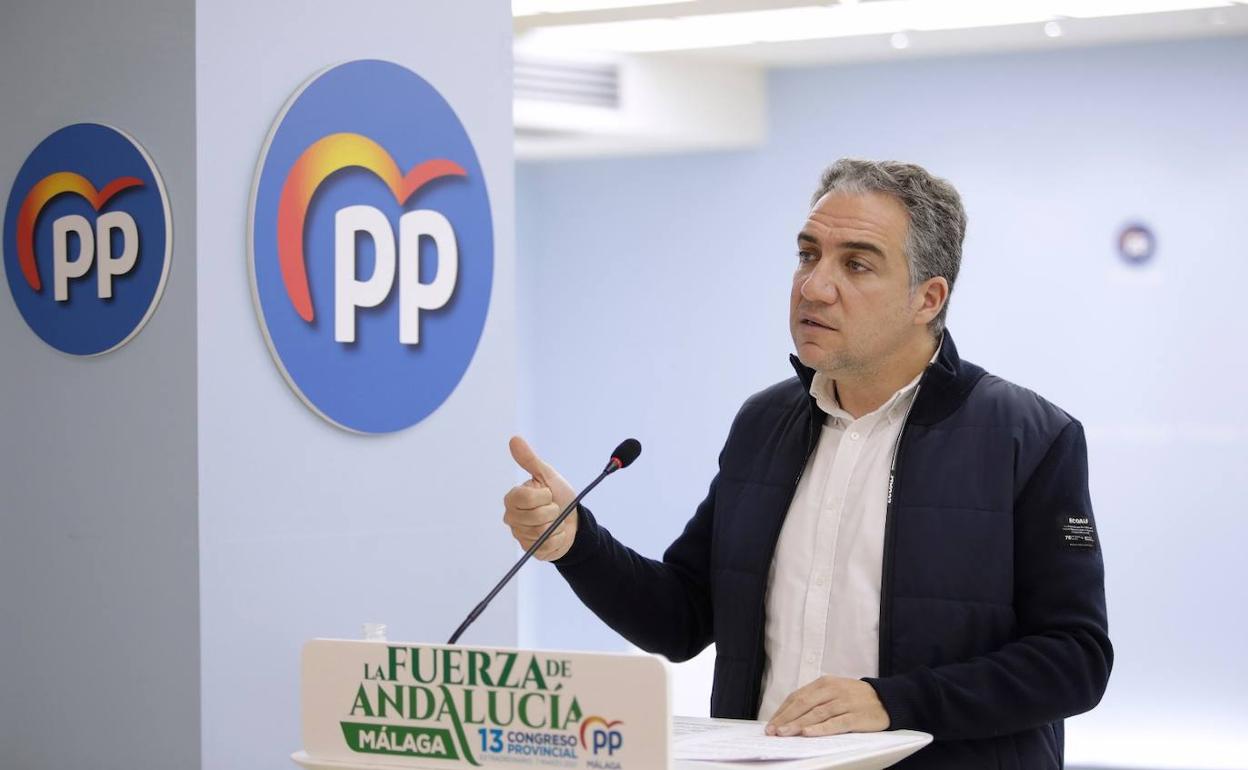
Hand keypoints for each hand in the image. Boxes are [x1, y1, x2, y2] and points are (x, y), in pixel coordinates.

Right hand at [503, 436, 578, 560]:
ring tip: (555, 520)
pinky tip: (556, 533)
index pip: (525, 498)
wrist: (574, 520)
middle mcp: (512, 517)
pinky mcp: (530, 550)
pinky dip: (557, 539)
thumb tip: (514, 439)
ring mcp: (520, 535)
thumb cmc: (559, 495)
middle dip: (552, 511)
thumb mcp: (547, 475)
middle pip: (534, 517)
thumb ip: (529, 460)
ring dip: (556, 525)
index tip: (548, 493)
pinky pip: (546, 546)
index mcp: (513, 498)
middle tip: (553, 508)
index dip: (543, 495)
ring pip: (540, 533)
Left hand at [764, 676, 890, 736]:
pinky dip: (820, 728)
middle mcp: (833, 690)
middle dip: (786, 718)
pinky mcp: (856, 716)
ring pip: (817, 713)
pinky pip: (836, 723)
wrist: (886, 699)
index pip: (798, 697)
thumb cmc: (855, 698)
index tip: (770, 724)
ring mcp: (845, 702)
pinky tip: (808, 733)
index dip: (783, 711)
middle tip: (772, 731)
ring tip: (784, 733)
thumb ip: (815, 700)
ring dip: (798, 724)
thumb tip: (789, 715)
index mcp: (824, 683)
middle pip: (804, 704)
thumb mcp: (833, 692)